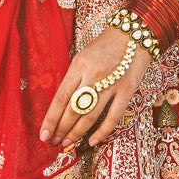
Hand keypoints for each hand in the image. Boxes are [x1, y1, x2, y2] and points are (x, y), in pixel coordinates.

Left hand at [42, 26, 150, 148]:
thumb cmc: (104, 46)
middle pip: (74, 109)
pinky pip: (113, 116)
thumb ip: (73, 78)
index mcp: (79, 65)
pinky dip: (102, 131)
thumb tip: (62, 106)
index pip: (61, 98)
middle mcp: (93, 75)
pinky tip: (92, 141)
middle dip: (61, 130)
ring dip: (77, 133)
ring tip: (68, 144)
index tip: (44, 135)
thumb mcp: (83, 56)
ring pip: (90, 115)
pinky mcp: (127, 90)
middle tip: (54, 143)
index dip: (51, 119)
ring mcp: (112, 83)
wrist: (134, 34)